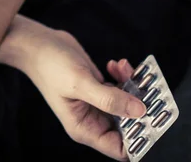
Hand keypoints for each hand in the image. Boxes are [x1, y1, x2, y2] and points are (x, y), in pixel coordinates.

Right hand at [25, 29, 145, 160]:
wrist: (38, 44)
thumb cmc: (50, 66)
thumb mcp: (81, 83)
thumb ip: (110, 99)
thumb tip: (139, 111)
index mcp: (85, 128)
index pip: (120, 148)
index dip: (138, 138)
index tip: (152, 119)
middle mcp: (92, 119)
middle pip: (128, 125)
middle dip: (140, 108)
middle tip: (149, 90)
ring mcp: (96, 102)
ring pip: (127, 104)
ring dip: (133, 87)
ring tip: (128, 70)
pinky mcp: (98, 87)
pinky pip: (121, 87)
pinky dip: (123, 76)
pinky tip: (117, 64)